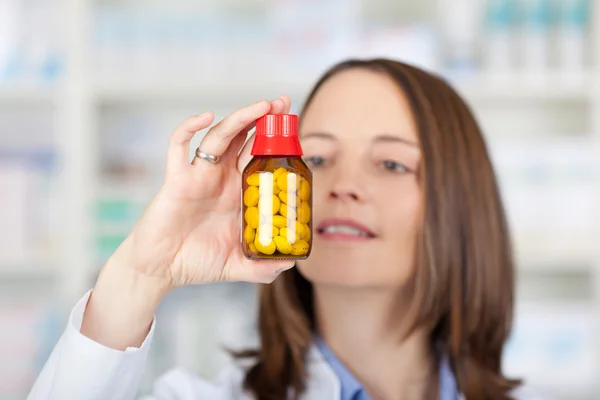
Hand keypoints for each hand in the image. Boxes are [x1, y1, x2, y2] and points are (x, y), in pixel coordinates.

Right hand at [112, 96, 295, 289]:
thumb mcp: (237, 266)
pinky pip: (179, 146)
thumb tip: (288, 263)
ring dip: (241, 118)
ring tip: (264, 105)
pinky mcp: (176, 179)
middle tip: (284, 103)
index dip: (277, 141)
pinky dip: (189, 127)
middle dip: (265, 119)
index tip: (295, 128)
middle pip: (245, 139)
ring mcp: (199, 176)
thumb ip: (261, 267)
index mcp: (238, 192)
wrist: (160, 271)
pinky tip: (206, 116)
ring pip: (221, 136)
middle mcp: (222, 179)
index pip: (261, 157)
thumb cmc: (196, 263)